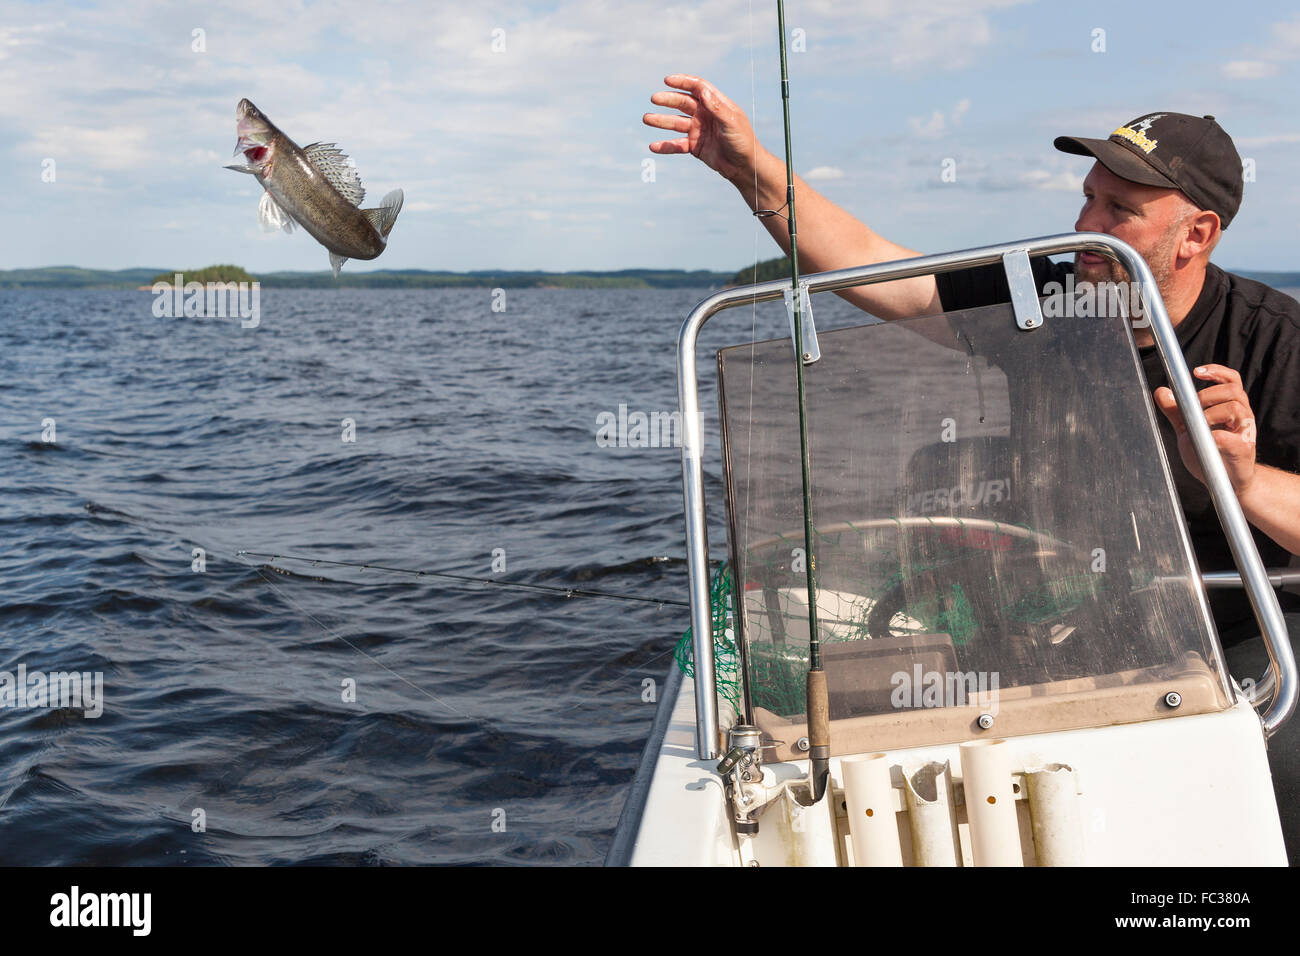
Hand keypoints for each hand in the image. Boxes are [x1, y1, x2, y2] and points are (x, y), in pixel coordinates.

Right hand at [643, 74, 759, 182]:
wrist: (745, 166)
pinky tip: (653, 146)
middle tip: (654, 98)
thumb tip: (702, 90)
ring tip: (647, 119)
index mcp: (715, 104)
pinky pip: (677, 145)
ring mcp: (698, 130)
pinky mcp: (695, 147)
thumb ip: (716, 106)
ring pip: (676, 123)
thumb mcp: (731, 122)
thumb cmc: (743, 141)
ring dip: (661, 120)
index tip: (668, 80)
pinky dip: (665, 146)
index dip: (683, 82)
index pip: (697, 88)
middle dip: (668, 100)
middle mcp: (705, 115)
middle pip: (683, 103)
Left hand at [1154, 364, 1257, 493]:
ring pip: (1234, 408)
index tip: (1196, 372)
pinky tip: (1210, 440)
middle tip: (1193, 407)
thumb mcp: (1188, 429)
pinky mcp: (1244, 449)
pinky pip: (1232, 438)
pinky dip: (1218, 437)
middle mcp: (1242, 414)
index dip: (1216, 372)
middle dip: (1207, 395)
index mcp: (1231, 406)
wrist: (1226, 481)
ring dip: (1210, 414)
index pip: (1231, 380)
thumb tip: (1161, 391)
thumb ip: (1176, 411)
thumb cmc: (1210, 453)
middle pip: (1232, 390)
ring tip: (1199, 427)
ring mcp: (1245, 431)